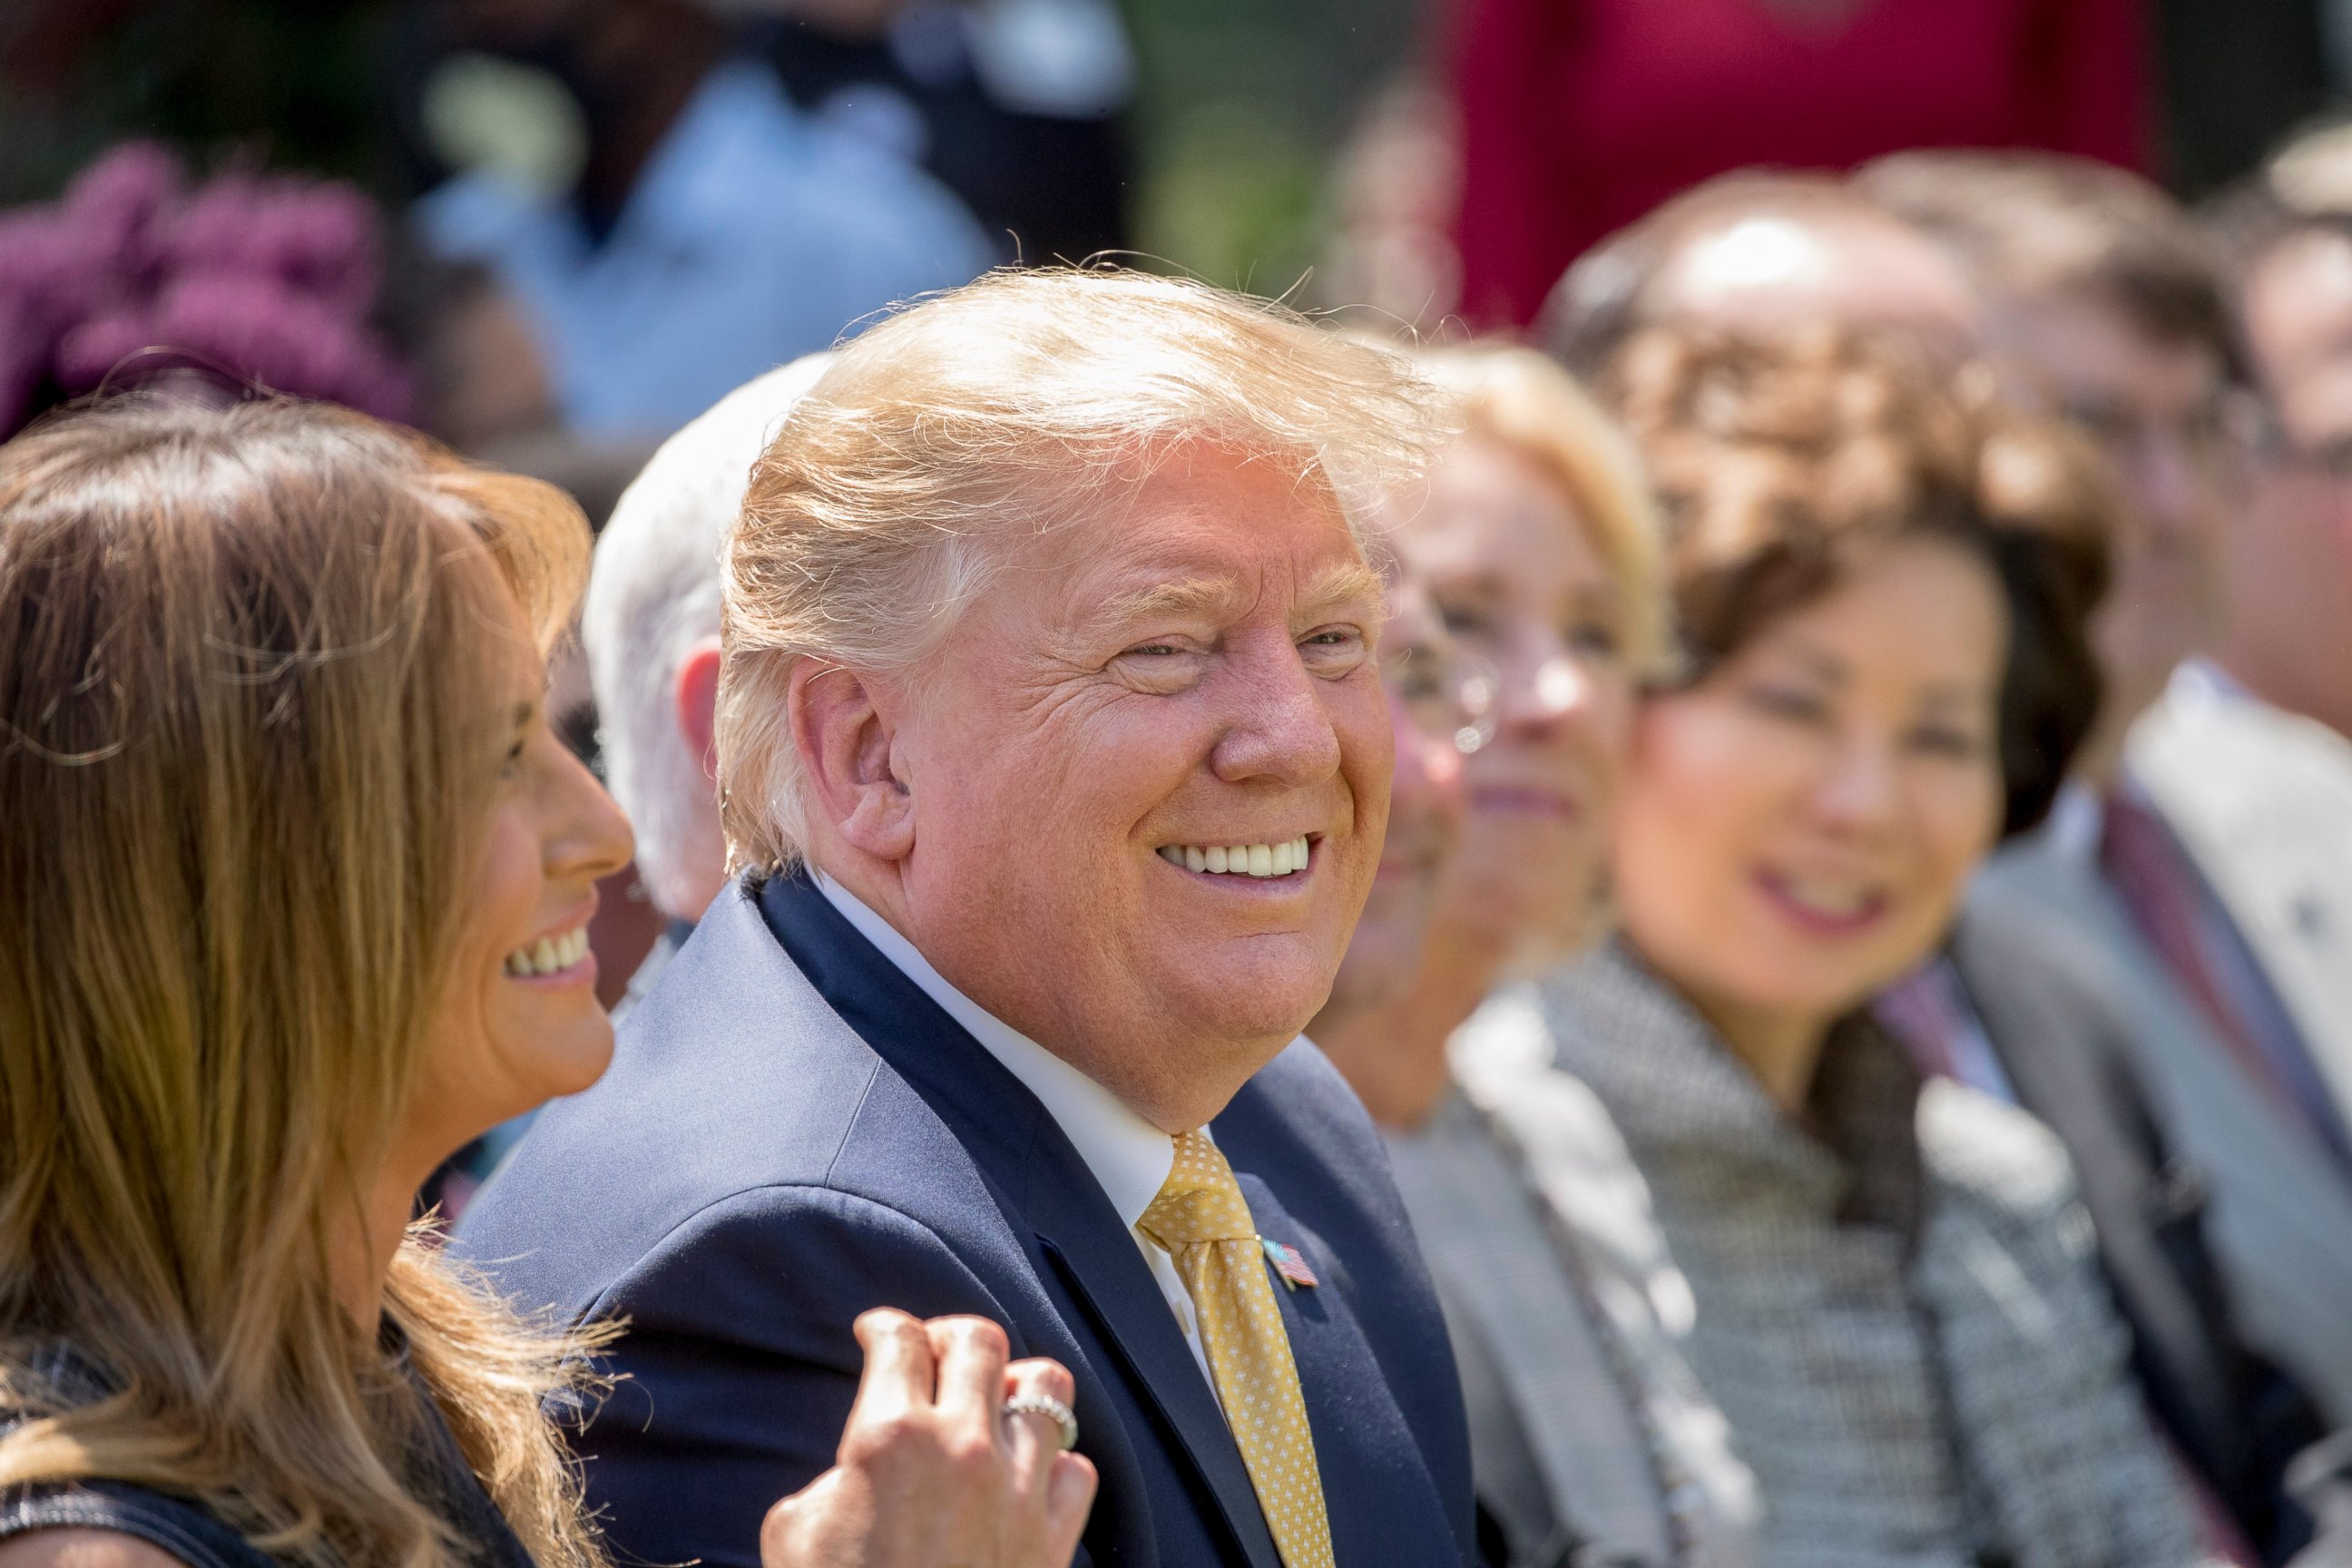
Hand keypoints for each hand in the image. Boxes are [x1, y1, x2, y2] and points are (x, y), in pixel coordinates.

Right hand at [761, 1309, 1097, 1567]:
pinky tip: (1028, 1476)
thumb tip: (860, 1468)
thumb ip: (835, 1476)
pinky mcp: (1055, 1536)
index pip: (898, 1339)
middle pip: (979, 1339)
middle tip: (933, 1353)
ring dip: (1016, 1386)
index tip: (877, 1332)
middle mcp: (963, 1447)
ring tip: (993, 1402)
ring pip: (1047, 1386)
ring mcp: (1019, 1489)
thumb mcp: (794, 1531)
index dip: (883, 1325)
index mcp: (890, 1436)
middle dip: (951, 1336)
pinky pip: (1077, 1467)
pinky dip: (1055, 1464)